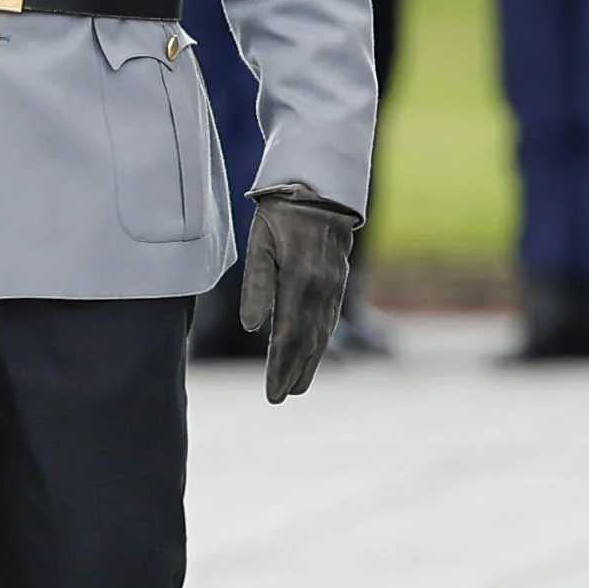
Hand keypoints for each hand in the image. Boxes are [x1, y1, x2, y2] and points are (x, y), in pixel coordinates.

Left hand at [238, 186, 360, 403]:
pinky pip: (329, 320)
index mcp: (299, 282)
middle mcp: (321, 290)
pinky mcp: (337, 282)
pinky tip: (313, 353)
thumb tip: (251, 326)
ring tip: (296, 385)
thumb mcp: (259, 243)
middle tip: (279, 398)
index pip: (287, 336)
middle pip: (307, 342)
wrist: (320, 189)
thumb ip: (256, 285)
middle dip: (293, 372)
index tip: (271, 393)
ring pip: (321, 334)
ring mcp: (333, 287)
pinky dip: (320, 342)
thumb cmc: (280, 215)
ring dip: (309, 362)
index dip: (279, 368)